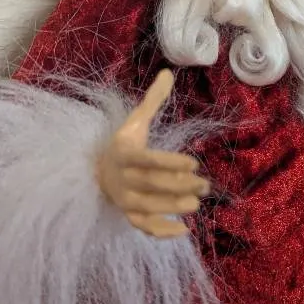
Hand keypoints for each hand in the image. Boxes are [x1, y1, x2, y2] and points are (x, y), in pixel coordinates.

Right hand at [97, 70, 209, 237]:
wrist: (99, 172)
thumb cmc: (125, 145)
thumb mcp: (136, 122)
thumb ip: (153, 101)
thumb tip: (167, 72)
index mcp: (124, 153)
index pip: (148, 160)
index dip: (170, 162)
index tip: (194, 163)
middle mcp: (122, 178)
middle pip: (152, 184)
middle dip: (180, 185)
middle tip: (204, 184)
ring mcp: (124, 199)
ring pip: (149, 207)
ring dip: (173, 207)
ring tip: (197, 203)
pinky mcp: (129, 215)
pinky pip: (144, 227)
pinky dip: (162, 231)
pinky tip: (184, 229)